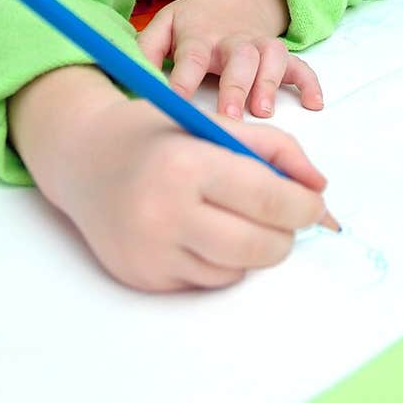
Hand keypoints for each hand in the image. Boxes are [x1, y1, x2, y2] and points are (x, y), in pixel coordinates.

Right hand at [8, 65, 331, 292]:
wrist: (82, 160)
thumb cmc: (154, 134)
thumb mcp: (210, 121)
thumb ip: (272, 147)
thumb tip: (319, 187)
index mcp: (185, 164)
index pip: (266, 196)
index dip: (304, 205)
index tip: (316, 204)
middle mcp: (164, 213)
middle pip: (259, 245)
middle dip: (287, 234)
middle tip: (287, 216)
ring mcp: (151, 253)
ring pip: (237, 268)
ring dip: (252, 247)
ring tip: (234, 215)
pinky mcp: (144, 278)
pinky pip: (207, 281)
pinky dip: (220, 260)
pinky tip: (202, 231)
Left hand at [136, 0, 323, 118]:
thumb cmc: (196, 21)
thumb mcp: (166, 25)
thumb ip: (146, 50)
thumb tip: (126, 75)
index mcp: (199, 35)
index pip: (190, 56)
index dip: (183, 79)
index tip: (175, 102)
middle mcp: (231, 41)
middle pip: (237, 58)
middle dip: (235, 86)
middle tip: (230, 115)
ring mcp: (260, 45)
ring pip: (271, 58)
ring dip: (269, 83)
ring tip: (264, 112)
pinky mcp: (281, 54)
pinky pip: (301, 66)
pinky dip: (310, 82)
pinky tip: (314, 104)